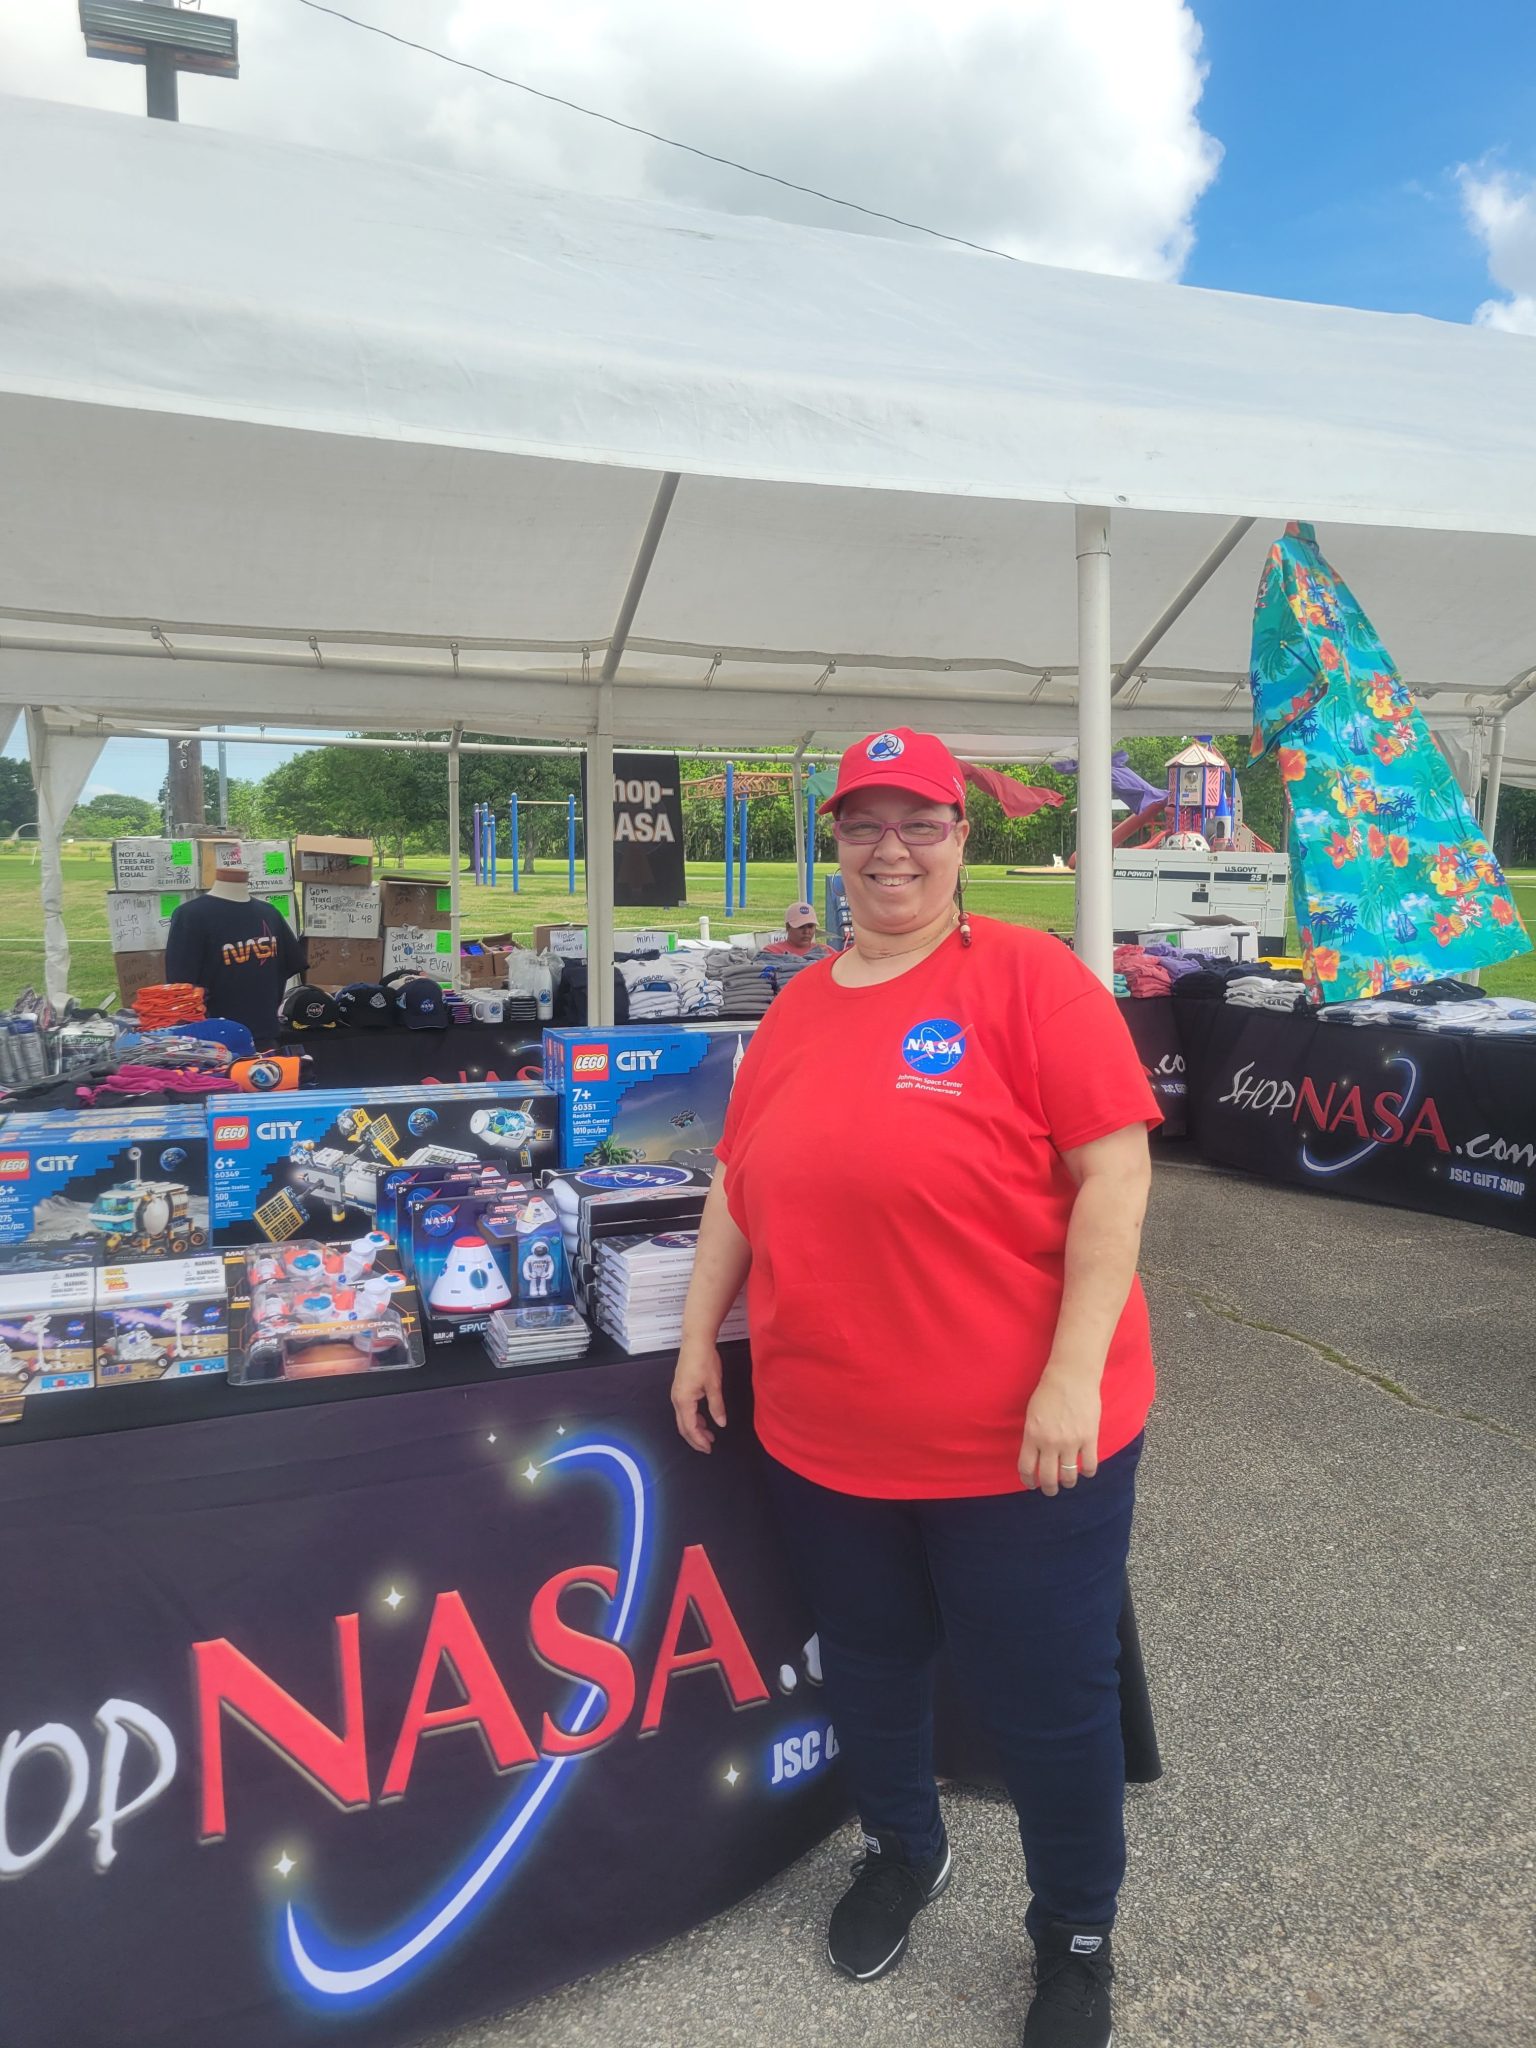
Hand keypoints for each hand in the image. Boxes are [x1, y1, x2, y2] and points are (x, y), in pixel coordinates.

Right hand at [671, 1334, 725, 1452]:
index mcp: (684, 1400)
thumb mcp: (714, 1385)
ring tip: (709, 1435)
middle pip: (683, 1426)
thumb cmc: (705, 1361)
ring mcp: (677, 1394)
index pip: (690, 1427)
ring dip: (695, 1429)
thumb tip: (721, 1423)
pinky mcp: (680, 1389)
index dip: (699, 1440)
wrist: (696, 1341)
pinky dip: (693, 1418)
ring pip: (683, 1418)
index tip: (709, 1448)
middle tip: (708, 1447)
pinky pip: (684, 1410)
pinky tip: (703, 1420)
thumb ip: (717, 1406)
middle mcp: (676, 1399)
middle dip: (695, 1439)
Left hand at [1019, 1362, 1100, 1495]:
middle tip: (1050, 1490)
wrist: (1071, 1377)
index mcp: (1032, 1435)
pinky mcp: (1089, 1438)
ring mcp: (1071, 1442)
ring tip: (1068, 1482)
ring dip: (1068, 1483)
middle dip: (1048, 1489)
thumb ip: (1033, 1436)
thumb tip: (1035, 1456)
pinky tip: (1085, 1471)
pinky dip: (1087, 1472)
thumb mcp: (1032, 1414)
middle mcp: (1050, 1442)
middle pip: (1048, 1478)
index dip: (1028, 1481)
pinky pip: (1089, 1465)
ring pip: (1069, 1476)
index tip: (1031, 1484)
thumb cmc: (1048, 1391)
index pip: (1027, 1468)